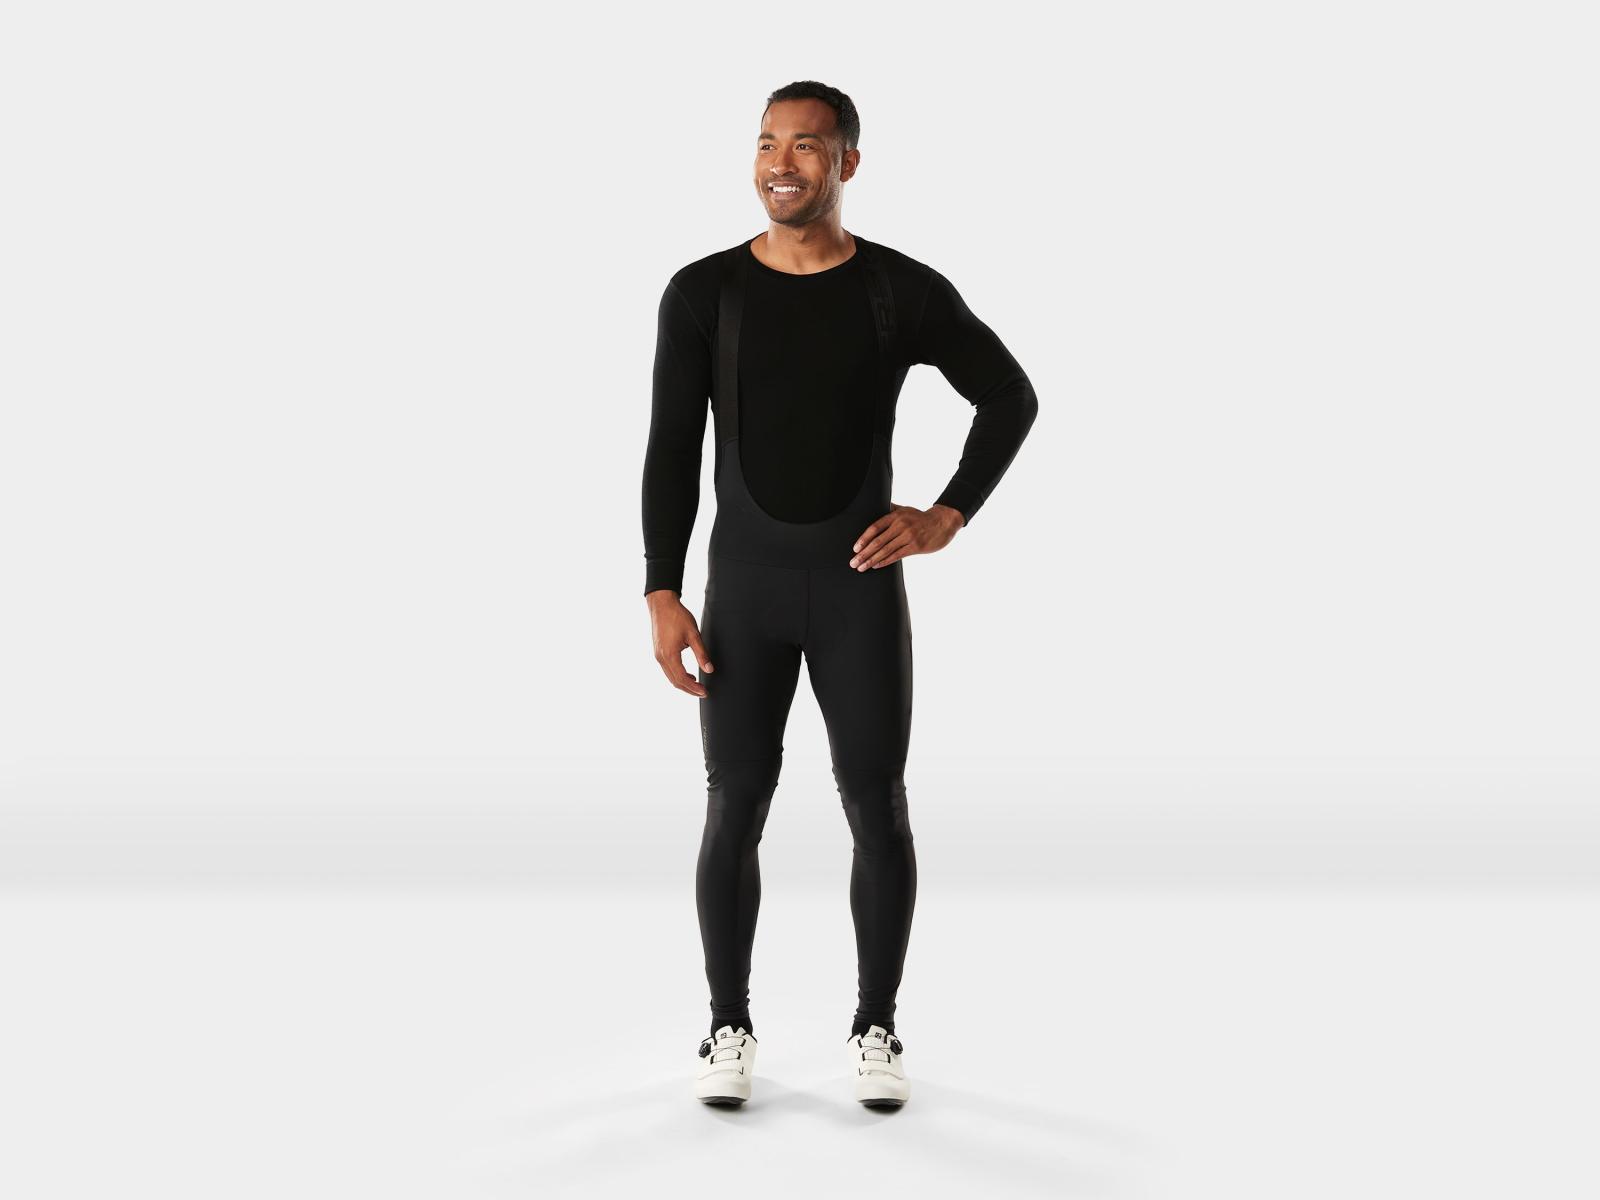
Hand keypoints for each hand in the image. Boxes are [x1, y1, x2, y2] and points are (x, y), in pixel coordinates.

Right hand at [646, 589, 713, 696]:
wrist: (662, 604)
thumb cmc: (677, 616)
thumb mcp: (693, 635)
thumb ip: (701, 654)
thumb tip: (710, 670)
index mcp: (669, 655)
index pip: (682, 679)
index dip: (694, 688)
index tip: (704, 692)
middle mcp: (661, 658)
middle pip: (675, 681)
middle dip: (689, 689)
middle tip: (702, 692)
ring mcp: (658, 655)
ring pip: (670, 677)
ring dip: (683, 683)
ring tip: (697, 685)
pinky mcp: (658, 651)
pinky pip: (667, 669)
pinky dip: (677, 675)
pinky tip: (688, 674)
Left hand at [849, 503, 964, 570]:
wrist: (942, 522)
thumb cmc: (920, 517)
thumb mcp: (905, 509)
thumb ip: (890, 510)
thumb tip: (875, 507)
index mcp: (895, 516)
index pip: (875, 528)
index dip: (863, 539)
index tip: (855, 548)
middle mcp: (900, 525)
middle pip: (878, 541)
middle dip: (863, 553)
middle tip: (853, 562)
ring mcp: (908, 536)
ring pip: (886, 550)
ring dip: (871, 560)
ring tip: (861, 567)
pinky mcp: (916, 546)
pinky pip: (897, 555)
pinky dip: (885, 561)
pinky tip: (875, 566)